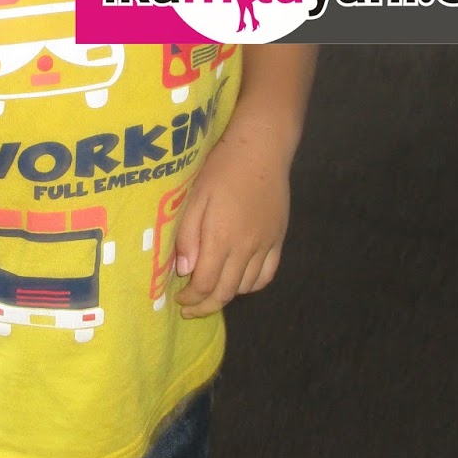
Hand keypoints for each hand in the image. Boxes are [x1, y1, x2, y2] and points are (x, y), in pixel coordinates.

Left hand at [172, 131, 291, 319]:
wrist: (261, 149)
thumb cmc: (221, 169)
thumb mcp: (194, 197)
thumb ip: (188, 236)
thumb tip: (184, 271)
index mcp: (222, 237)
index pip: (205, 283)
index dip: (191, 298)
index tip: (178, 299)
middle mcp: (246, 247)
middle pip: (226, 292)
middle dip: (205, 305)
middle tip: (190, 308)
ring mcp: (266, 244)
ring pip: (247, 287)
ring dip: (227, 296)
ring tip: (211, 294)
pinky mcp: (278, 239)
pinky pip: (267, 274)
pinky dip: (252, 285)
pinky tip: (238, 282)